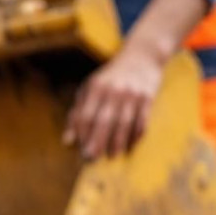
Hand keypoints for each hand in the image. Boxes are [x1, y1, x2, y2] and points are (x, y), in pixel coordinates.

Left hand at [62, 43, 165, 160]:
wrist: (142, 56)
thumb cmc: (110, 78)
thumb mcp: (90, 88)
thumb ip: (77, 113)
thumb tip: (67, 141)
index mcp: (96, 87)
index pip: (86, 114)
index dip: (82, 133)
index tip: (80, 149)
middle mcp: (114, 90)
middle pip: (104, 120)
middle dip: (97, 140)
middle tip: (91, 158)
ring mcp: (132, 93)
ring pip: (124, 122)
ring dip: (117, 141)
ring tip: (112, 155)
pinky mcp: (148, 97)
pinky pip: (142, 120)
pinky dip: (136, 134)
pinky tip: (130, 146)